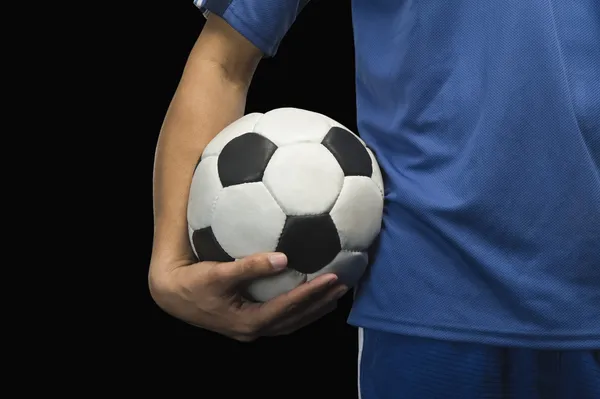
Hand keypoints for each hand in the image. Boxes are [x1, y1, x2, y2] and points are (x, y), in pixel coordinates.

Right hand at [149, 252, 347, 341]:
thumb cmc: (193, 283)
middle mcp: (253, 329)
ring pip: (290, 322)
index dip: (312, 294)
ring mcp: (251, 328)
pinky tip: (307, 296)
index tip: (333, 278)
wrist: (172, 295)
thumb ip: (250, 267)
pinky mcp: (248, 322)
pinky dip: (298, 308)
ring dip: (313, 308)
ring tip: (334, 294)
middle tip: (343, 285)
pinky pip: (281, 317)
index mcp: (249, 321)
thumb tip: (283, 258)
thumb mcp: (219, 274)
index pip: (289, 308)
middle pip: (295, 318)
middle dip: (320, 303)